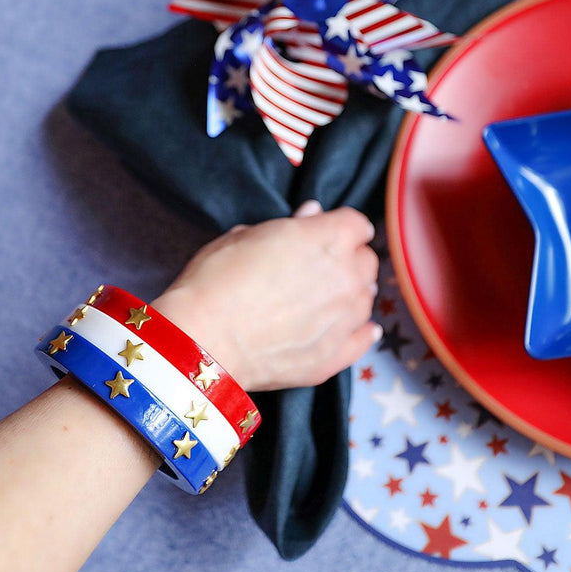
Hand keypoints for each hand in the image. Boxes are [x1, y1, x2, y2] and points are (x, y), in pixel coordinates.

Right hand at [154, 204, 380, 391]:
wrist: (203, 339)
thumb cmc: (216, 279)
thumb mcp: (245, 236)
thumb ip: (288, 226)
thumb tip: (310, 215)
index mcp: (328, 238)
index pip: (357, 224)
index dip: (340, 227)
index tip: (325, 234)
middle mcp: (347, 276)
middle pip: (367, 261)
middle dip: (348, 260)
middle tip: (320, 267)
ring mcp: (345, 319)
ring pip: (366, 299)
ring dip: (350, 295)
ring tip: (323, 300)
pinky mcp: (335, 356)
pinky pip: (364, 339)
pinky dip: (358, 332)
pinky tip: (345, 328)